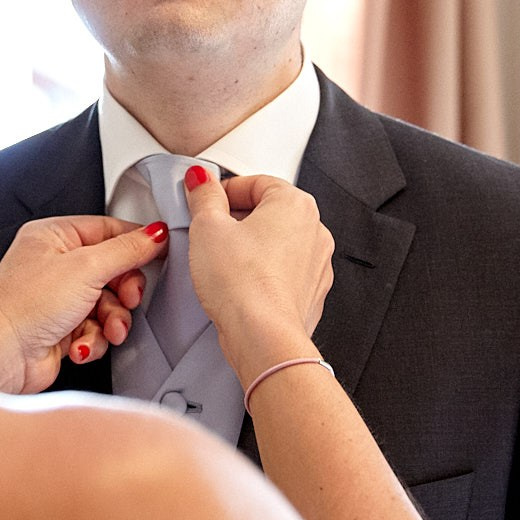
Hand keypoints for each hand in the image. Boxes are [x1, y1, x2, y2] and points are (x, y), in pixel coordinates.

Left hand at [0, 216, 166, 394]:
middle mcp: (54, 264)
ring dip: (112, 320)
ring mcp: (58, 298)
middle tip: (126, 298)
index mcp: (53, 236)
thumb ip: (127, 250)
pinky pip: (96, 328)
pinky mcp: (62, 327)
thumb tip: (154, 235)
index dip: (134, 243)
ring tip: (106, 328)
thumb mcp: (87, 268)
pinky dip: (94, 339)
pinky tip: (80, 343)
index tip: (157, 253)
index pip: (107, 230)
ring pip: (108, 304)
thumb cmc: (23, 307)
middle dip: (123, 292)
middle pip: (112, 271)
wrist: (3, 356)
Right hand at [182, 169, 334, 384]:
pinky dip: (263, 273)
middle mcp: (315, 231)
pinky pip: (283, 272)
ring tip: (222, 261)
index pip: (256, 182)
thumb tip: (202, 182)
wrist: (263, 337)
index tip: (205, 200)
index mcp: (295, 204)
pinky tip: (240, 283)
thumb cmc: (243, 285)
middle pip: (269, 211)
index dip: (224, 190)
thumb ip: (204, 196)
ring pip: (278, 243)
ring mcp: (317, 264)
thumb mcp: (207, 227)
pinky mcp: (310, 293)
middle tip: (209, 231)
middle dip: (237, 218)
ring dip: (251, 247)